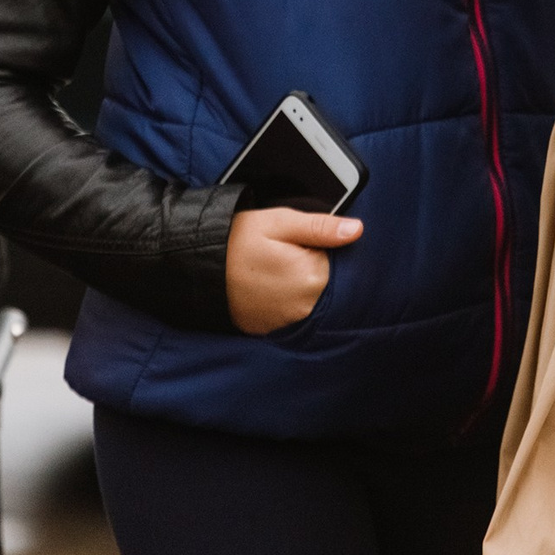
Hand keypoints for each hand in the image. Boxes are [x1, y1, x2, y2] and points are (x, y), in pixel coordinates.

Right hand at [225, 207, 361, 334]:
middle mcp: (306, 306)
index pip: (340, 259)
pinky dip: (290, 302)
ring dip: (303, 286)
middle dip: (315, 267)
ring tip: (276, 271)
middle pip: (329, 283)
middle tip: (285, 255)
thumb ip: (321, 228)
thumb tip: (357, 230)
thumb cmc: (238, 240)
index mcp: (313, 276)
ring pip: (313, 299)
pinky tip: (272, 288)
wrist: (198, 268)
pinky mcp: (274, 331)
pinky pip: (295, 314)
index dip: (323, 246)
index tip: (302, 242)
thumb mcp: (280, 223)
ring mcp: (290, 323)